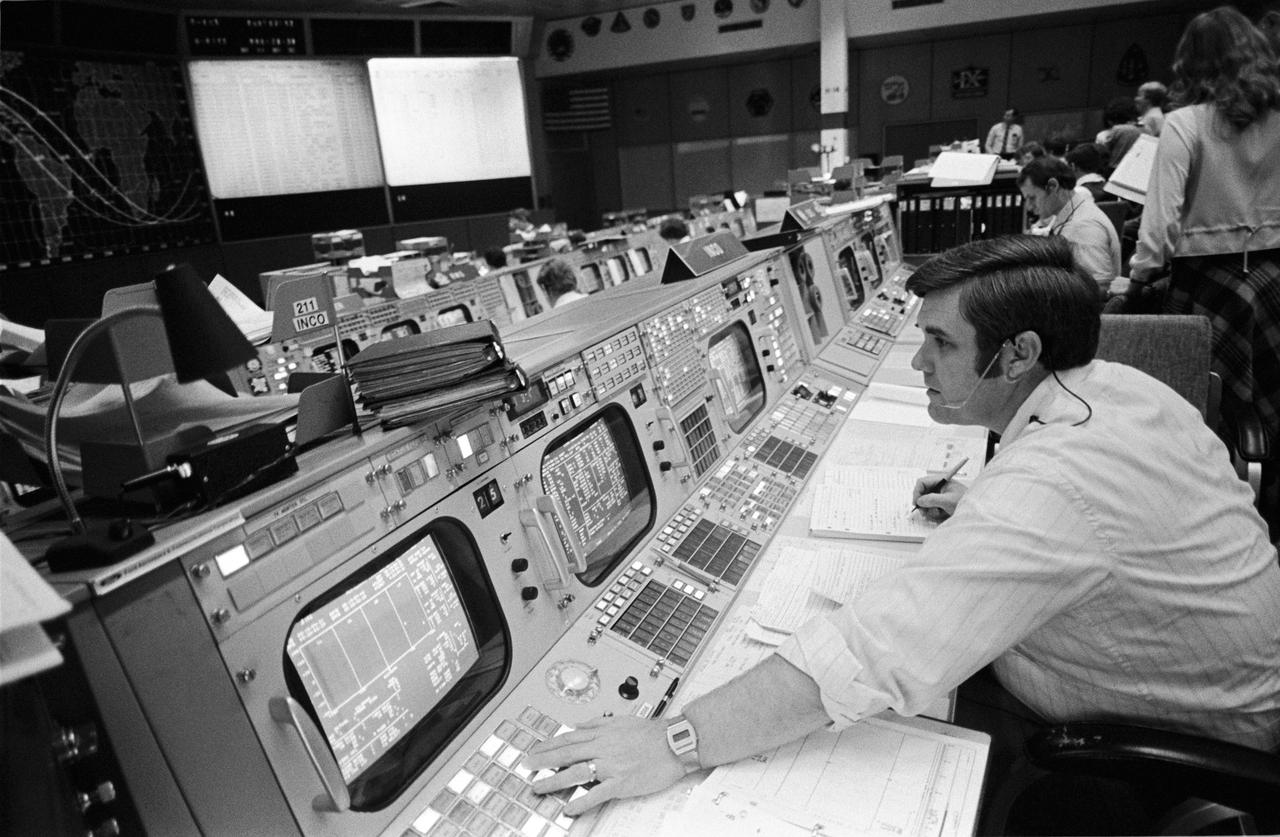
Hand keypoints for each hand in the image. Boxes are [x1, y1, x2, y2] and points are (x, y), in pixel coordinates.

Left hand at [522, 714, 686, 815]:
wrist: (675, 742)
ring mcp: (611, 766)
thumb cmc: (652, 732)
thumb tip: (577, 724)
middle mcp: (602, 748)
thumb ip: (596, 723)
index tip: (534, 751)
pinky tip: (569, 808)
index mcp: (602, 734)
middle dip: (542, 761)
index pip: (568, 738)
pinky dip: (582, 801)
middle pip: (566, 754)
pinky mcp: (621, 782)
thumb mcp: (621, 720)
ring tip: (538, 787)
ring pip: (576, 772)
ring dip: (554, 780)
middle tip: (526, 767)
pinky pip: (597, 793)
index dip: (548, 745)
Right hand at [912, 475, 966, 521]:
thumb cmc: (965, 502)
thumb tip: (919, 501)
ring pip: (926, 499)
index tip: (916, 503)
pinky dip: (933, 511)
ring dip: (927, 508)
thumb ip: (932, 499)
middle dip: (922, 502)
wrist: (976, 511)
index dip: (917, 492)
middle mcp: (940, 486)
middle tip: (923, 512)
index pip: (922, 482)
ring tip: (933, 515)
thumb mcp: (947, 501)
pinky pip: (932, 505)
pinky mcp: (943, 501)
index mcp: (942, 480)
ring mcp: (941, 493)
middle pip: (923, 491)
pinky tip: (939, 514)